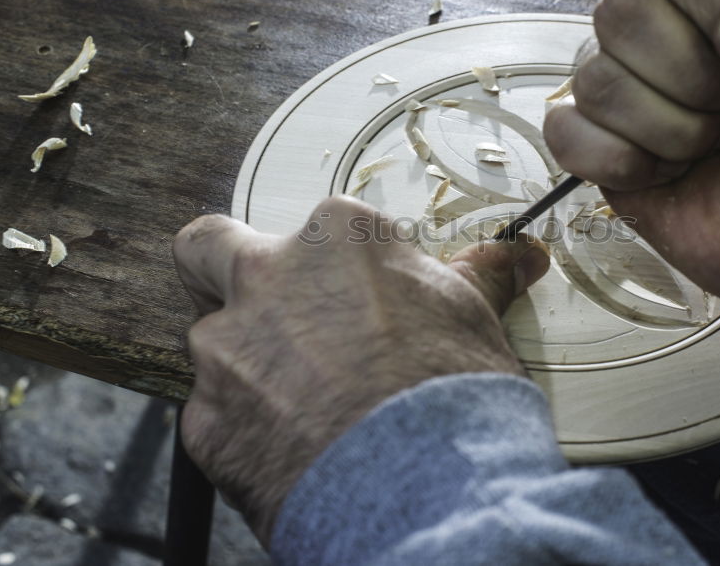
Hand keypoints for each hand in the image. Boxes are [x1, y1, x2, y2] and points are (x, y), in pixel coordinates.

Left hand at [172, 197, 549, 543]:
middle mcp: (266, 278)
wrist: (422, 489)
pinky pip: (213, 413)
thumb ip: (474, 277)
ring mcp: (226, 348)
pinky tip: (293, 448)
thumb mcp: (472, 319)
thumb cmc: (453, 397)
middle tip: (267, 314)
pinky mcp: (204, 419)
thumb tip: (515, 258)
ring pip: (211, 342)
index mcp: (336, 237)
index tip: (353, 297)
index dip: (330, 267)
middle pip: (207, 250)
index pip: (313, 229)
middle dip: (217, 272)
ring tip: (302, 406)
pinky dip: (244, 427)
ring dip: (244, 364)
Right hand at [545, 0, 719, 332]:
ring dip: (671, 133)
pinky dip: (622, 165)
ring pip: (594, 79)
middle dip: (697, 84)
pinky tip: (667, 172)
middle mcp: (672, 17)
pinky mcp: (600, 139)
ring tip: (716, 145)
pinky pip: (565, 133)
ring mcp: (629, 80)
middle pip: (623, 11)